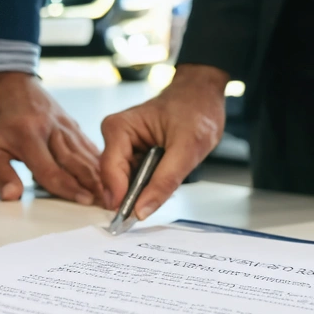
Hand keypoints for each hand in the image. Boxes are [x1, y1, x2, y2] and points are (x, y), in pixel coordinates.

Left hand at [0, 71, 102, 204]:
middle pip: (75, 162)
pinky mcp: (67, 121)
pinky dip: (97, 156)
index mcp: (28, 137)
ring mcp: (62, 124)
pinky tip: (106, 168)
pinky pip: (85, 141)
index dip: (69, 188)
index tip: (84, 201)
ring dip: (99, 172)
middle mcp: (50, 130)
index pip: (51, 170)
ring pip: (84, 152)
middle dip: (93, 183)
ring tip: (112, 189)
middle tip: (108, 201)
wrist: (2, 77)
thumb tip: (12, 195)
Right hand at [99, 64, 227, 217]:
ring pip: (125, 183)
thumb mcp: (187, 149)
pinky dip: (150, 185)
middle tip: (157, 203)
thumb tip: (141, 211)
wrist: (202, 96)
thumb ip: (164, 182)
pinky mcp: (133, 155)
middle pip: (115, 180)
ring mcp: (123, 147)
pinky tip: (164, 178)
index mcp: (119, 128)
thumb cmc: (196, 110)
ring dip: (145, 190)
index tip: (134, 216)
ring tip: (167, 182)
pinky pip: (135, 180)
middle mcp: (115, 137)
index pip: (111, 170)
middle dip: (135, 195)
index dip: (121, 196)